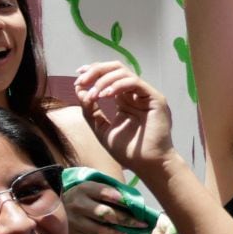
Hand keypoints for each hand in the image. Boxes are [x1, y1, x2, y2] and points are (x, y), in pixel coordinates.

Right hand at [64, 180, 151, 233]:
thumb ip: (109, 191)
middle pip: (105, 213)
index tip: (136, 208)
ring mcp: (73, 221)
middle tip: (141, 224)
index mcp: (84, 189)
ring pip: (98, 231)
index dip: (122, 200)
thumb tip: (133, 200)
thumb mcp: (92, 187)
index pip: (105, 193)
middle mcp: (78, 204)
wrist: (54, 206)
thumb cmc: (82, 196)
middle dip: (126, 220)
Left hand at [74, 62, 177, 177]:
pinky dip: (117, 85)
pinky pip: (134, 82)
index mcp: (124, 99)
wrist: (147, 165)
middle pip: (115, 68)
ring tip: (94, 95)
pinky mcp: (154, 97)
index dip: (93, 72)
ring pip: (123, 72)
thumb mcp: (101, 130)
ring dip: (104, 80)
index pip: (109, 76)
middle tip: (82, 80)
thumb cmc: (127, 151)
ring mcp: (144, 94)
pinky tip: (106, 95)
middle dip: (96, 71)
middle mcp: (134, 93)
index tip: (78, 77)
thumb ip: (90, 111)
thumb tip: (79, 90)